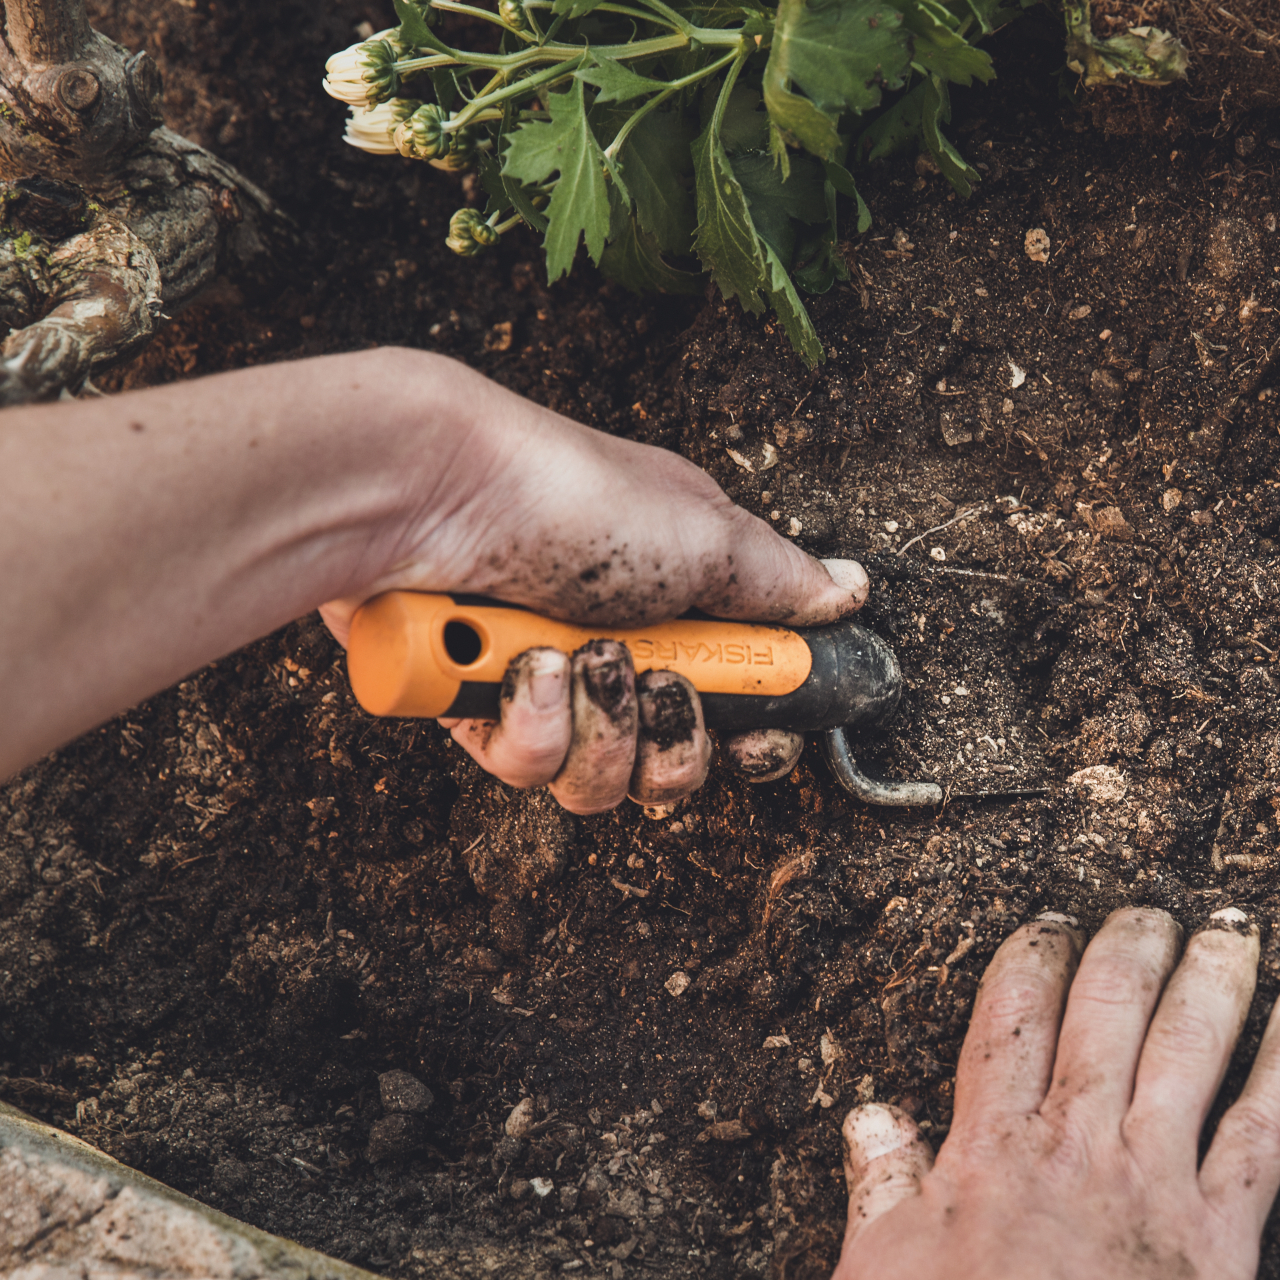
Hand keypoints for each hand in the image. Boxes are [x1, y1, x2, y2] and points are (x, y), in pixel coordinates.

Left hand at [315, 354, 861, 811]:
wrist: (428, 496)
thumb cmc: (573, 498)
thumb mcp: (706, 536)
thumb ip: (783, 585)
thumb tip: (850, 594)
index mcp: (684, 607)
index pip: (741, 709)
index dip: (755, 738)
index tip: (755, 735)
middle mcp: (621, 653)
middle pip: (676, 767)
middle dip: (672, 742)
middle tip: (656, 682)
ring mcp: (548, 686)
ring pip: (603, 783)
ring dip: (599, 728)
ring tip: (574, 660)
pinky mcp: (476, 711)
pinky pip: (528, 768)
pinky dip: (530, 722)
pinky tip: (513, 665)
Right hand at [822, 909, 1279, 1279]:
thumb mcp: (867, 1272)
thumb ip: (877, 1187)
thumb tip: (872, 1118)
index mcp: (988, 1148)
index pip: (1010, 1021)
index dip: (1033, 962)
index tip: (1049, 926)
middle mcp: (1075, 1142)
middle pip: (1107, 1011)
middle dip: (1128, 950)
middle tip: (1149, 913)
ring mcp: (1153, 1179)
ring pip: (1190, 1042)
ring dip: (1213, 975)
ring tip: (1231, 928)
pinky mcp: (1220, 1236)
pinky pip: (1268, 1127)